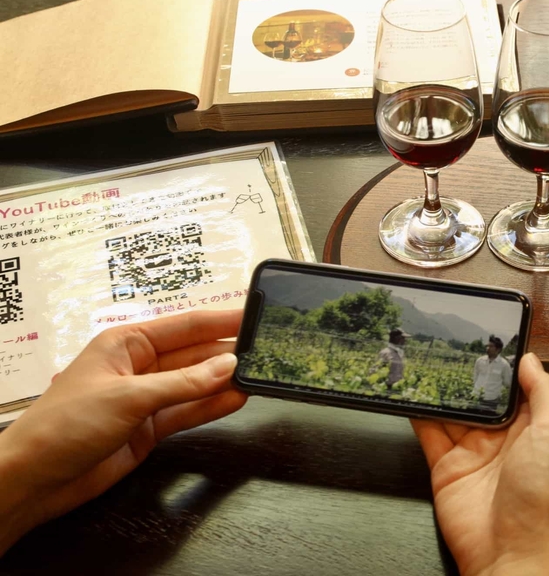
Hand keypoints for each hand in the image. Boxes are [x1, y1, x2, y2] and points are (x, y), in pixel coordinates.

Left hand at [0, 310, 247, 553]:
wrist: (36, 478)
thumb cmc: (63, 425)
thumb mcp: (128, 397)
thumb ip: (183, 383)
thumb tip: (227, 366)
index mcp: (126, 342)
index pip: (185, 325)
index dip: (221, 319)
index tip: (254, 315)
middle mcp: (139, 366)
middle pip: (194, 353)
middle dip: (228, 352)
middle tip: (266, 351)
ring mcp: (146, 397)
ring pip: (196, 383)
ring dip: (224, 381)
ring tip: (260, 375)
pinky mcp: (150, 426)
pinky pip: (189, 410)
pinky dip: (212, 406)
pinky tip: (236, 399)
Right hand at [411, 353, 548, 575]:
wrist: (511, 554)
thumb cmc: (544, 502)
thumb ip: (545, 392)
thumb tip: (532, 360)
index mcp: (538, 429)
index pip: (521, 386)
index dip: (507, 363)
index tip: (491, 338)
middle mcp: (507, 439)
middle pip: (483, 396)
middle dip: (469, 372)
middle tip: (452, 343)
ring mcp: (475, 453)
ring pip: (453, 410)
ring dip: (442, 388)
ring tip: (427, 358)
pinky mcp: (447, 468)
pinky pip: (430, 433)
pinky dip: (419, 413)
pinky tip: (412, 391)